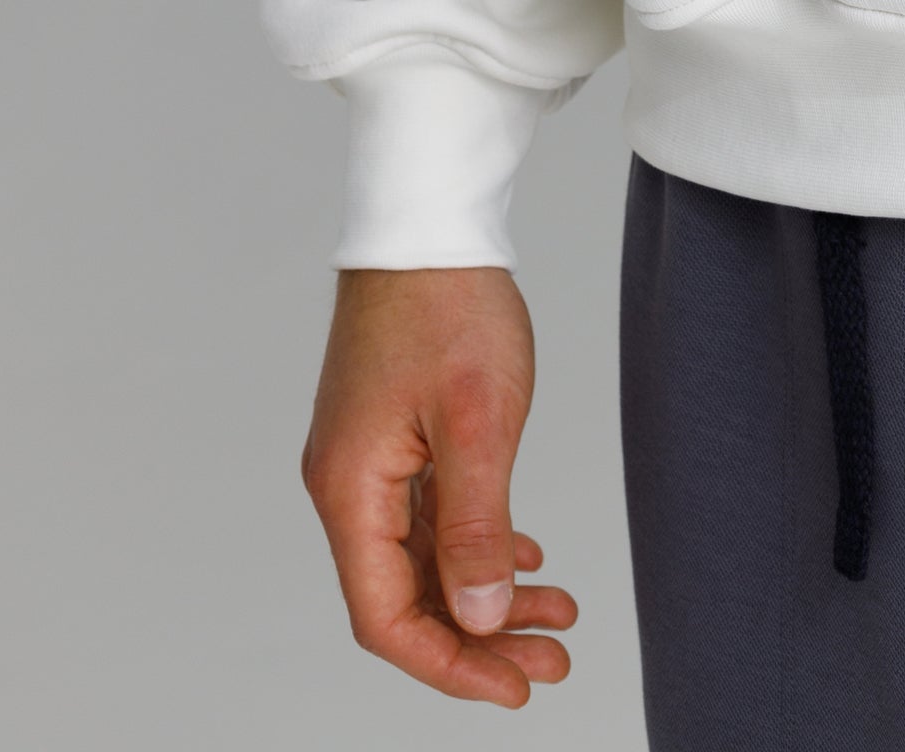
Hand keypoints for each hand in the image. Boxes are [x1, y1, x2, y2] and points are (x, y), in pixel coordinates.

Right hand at [302, 266, 576, 707]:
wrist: (428, 217)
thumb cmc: (448, 303)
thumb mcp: (477, 420)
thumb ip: (475, 526)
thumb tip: (475, 620)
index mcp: (351, 490)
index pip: (387, 616)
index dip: (449, 664)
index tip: (513, 686)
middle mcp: (348, 485)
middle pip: (407, 596)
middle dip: (479, 638)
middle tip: (552, 660)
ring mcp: (369, 460)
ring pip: (425, 558)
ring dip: (486, 593)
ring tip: (556, 615)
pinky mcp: (394, 435)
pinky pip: (431, 516)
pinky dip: (477, 545)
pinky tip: (524, 560)